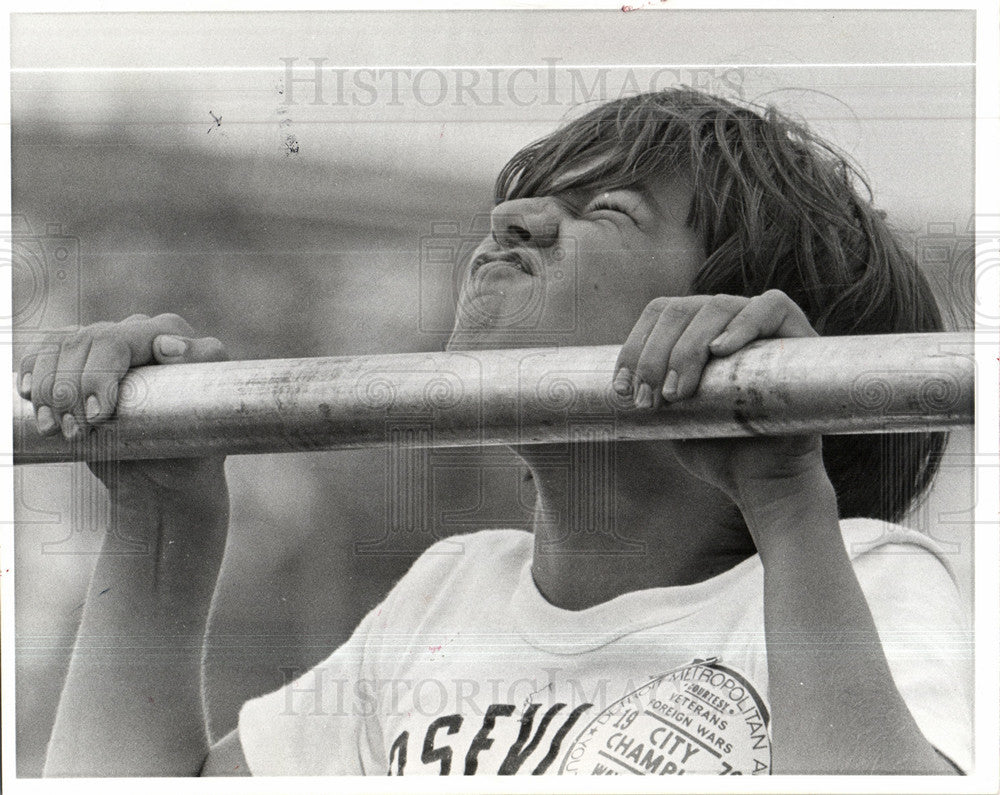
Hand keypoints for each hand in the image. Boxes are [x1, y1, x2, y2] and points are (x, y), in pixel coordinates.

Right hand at [18, 313, 228, 501]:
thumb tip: (168, 345)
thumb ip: (203, 367)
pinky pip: (45, 354)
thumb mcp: (213, 412)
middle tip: (77, 432)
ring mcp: (105, 345)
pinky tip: (31, 397)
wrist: (165, 477)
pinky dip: (34, 377)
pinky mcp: (79, 362)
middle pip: (86, 342)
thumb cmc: (193, 446)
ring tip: (58, 430)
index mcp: (171, 334)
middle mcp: (137, 333)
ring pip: (61, 346)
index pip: (123, 339)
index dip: (101, 374)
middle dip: (73, 389)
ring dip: (51, 390)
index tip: (99, 415)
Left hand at [613, 290, 826, 507]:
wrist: (764, 482)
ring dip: (688, 348)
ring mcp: (763, 325)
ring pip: (718, 305)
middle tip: (649, 400)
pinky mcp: (799, 336)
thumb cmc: (718, 449)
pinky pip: (772, 306)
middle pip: (682, 309)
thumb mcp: (669, 416)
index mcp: (696, 332)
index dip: (635, 346)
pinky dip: (744, 322)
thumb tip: (609, 382)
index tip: (622, 389)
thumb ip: (648, 390)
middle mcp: (727, 320)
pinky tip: (721, 350)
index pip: (659, 313)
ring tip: (679, 393)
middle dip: (656, 355)